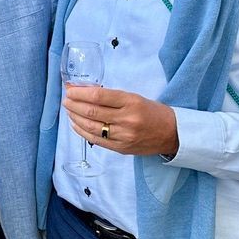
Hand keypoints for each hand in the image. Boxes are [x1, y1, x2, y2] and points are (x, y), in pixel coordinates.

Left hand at [62, 85, 178, 156]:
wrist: (172, 134)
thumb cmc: (152, 112)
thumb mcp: (134, 97)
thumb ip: (111, 96)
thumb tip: (84, 90)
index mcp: (131, 102)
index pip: (99, 96)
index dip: (80, 93)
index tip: (70, 89)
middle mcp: (127, 119)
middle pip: (92, 112)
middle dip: (74, 104)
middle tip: (66, 99)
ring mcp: (123, 136)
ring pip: (91, 127)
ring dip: (75, 118)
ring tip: (68, 110)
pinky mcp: (121, 148)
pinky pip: (96, 140)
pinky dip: (82, 132)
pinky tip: (75, 124)